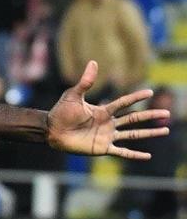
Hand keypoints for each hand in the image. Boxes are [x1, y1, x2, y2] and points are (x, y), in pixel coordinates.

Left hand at [46, 61, 169, 159]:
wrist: (51, 131)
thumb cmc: (60, 112)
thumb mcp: (74, 95)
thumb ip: (86, 81)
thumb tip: (93, 62)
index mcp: (103, 110)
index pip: (124, 103)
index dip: (137, 97)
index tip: (150, 92)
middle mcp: (108, 123)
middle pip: (134, 118)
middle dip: (150, 115)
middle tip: (167, 113)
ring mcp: (106, 136)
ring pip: (133, 134)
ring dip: (149, 133)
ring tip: (165, 130)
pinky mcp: (102, 148)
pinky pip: (122, 152)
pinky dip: (134, 154)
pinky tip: (147, 156)